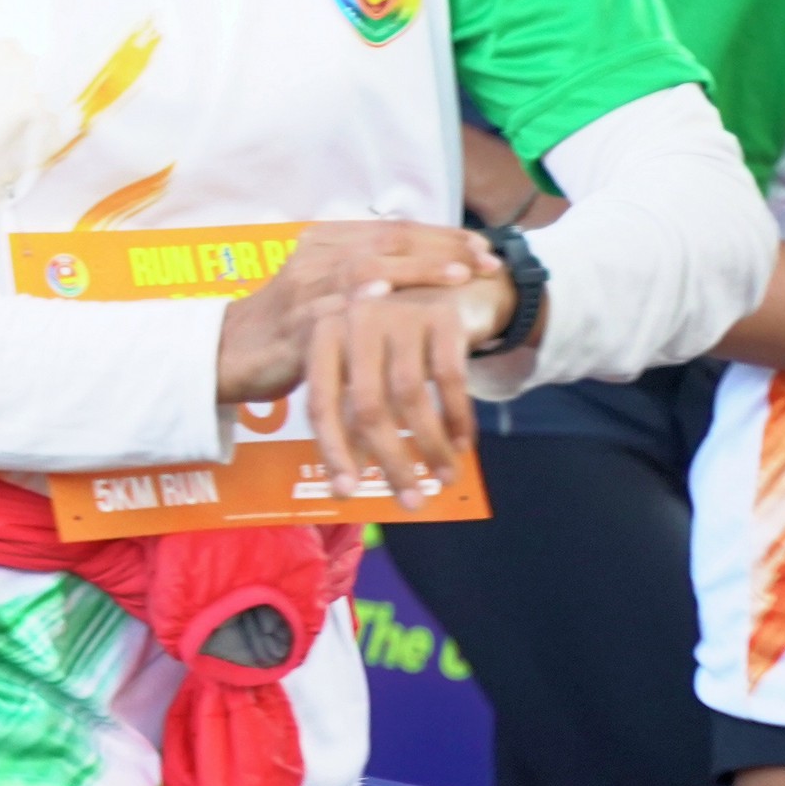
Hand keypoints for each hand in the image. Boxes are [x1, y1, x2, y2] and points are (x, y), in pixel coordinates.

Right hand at [214, 222, 495, 403]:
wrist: (231, 353)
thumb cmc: (289, 324)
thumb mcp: (327, 287)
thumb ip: (367, 271)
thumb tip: (424, 263)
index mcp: (327, 240)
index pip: (395, 228)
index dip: (443, 234)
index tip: (484, 247)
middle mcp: (316, 256)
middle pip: (387, 241)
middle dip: (443, 248)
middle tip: (487, 260)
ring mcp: (304, 288)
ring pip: (366, 267)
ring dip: (416, 269)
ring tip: (457, 274)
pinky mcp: (294, 324)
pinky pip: (331, 310)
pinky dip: (361, 300)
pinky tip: (387, 297)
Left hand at [300, 282, 495, 510]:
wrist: (450, 283)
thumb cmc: (396, 339)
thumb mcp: (365, 369)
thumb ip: (350, 417)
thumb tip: (347, 482)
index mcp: (324, 333)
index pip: (321, 403)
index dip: (334, 452)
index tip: (348, 493)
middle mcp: (355, 318)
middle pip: (366, 406)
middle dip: (390, 461)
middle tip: (411, 502)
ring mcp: (398, 312)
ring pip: (409, 397)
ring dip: (430, 447)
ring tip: (445, 479)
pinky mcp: (442, 314)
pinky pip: (448, 379)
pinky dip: (457, 418)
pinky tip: (463, 446)